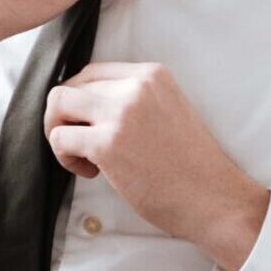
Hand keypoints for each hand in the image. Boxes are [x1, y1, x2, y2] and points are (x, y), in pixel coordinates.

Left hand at [42, 62, 270, 270]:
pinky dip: (64, 157)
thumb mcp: (168, 111)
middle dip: (64, 116)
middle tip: (80, 144)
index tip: (89, 124)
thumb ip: (134, 100)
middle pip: (71, 86)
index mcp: (152, 75)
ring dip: (58, 131)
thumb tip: (84, 106)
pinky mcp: (108, 143)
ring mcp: (120, 113)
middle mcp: (135, 86)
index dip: (80, 99)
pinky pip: (59, 138)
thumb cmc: (190, 166)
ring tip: (81, 156)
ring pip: (57, 103)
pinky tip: (91, 172)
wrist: (213, 199)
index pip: (92, 72)